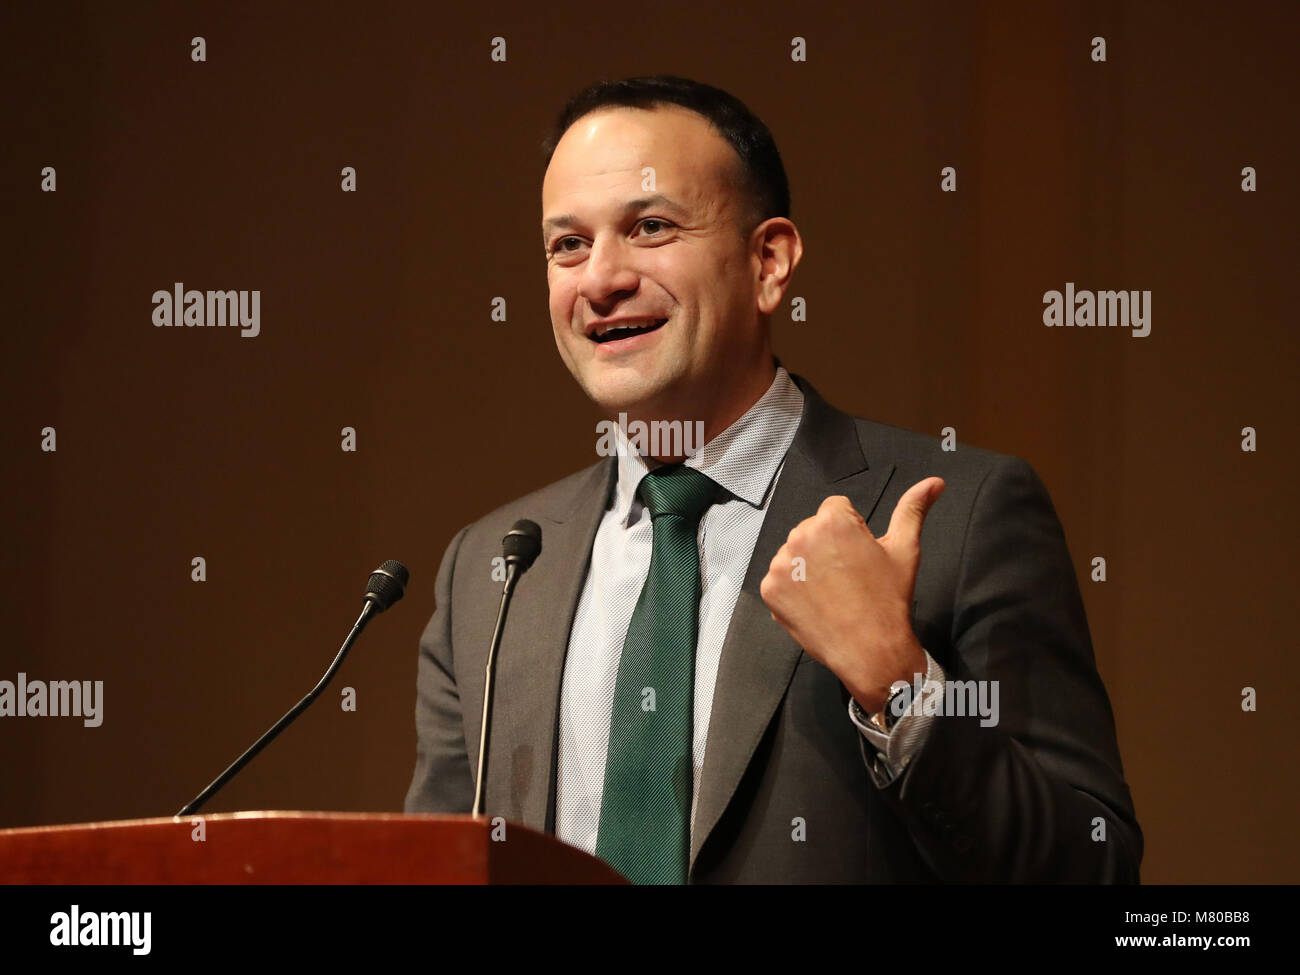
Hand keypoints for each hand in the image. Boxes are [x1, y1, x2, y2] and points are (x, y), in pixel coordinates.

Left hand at [758, 477, 944, 713]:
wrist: (870, 650)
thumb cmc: (889, 598)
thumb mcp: (904, 549)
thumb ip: (913, 509)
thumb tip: (935, 481)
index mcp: (832, 520)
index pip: (836, 509)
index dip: (852, 531)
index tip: (861, 557)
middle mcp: (800, 536)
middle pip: (812, 529)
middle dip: (828, 546)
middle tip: (849, 576)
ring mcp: (781, 565)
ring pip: (795, 553)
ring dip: (809, 565)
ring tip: (833, 591)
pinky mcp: (770, 590)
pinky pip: (781, 578)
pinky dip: (794, 588)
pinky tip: (816, 603)